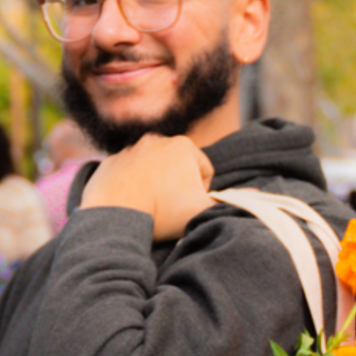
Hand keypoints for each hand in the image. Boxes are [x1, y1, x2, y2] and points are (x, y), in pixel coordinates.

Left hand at [79, 134, 214, 240]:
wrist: (116, 215)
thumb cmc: (162, 212)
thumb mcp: (203, 211)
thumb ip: (226, 203)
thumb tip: (246, 199)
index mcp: (183, 145)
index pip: (205, 171)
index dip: (202, 193)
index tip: (189, 208)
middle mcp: (155, 140)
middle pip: (177, 168)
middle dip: (176, 187)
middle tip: (170, 210)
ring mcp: (129, 150)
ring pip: (151, 171)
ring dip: (153, 186)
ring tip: (149, 207)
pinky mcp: (110, 163)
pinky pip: (126, 175)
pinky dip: (130, 187)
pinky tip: (130, 204)